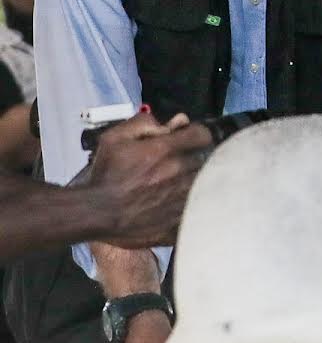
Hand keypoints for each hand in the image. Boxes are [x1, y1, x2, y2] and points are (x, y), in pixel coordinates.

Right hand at [83, 112, 213, 247]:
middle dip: (195, 157)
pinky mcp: (179, 218)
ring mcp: (182, 196)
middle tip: (179, 163)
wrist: (95, 213)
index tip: (190, 140)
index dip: (197, 135)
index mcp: (165, 150)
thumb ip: (144, 123)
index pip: (202, 134)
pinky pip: (198, 207)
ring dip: (196, 179)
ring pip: (205, 182)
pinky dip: (192, 203)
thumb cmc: (104, 175)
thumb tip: (171, 123)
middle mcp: (179, 171)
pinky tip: (178, 201)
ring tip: (178, 183)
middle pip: (205, 158)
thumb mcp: (115, 138)